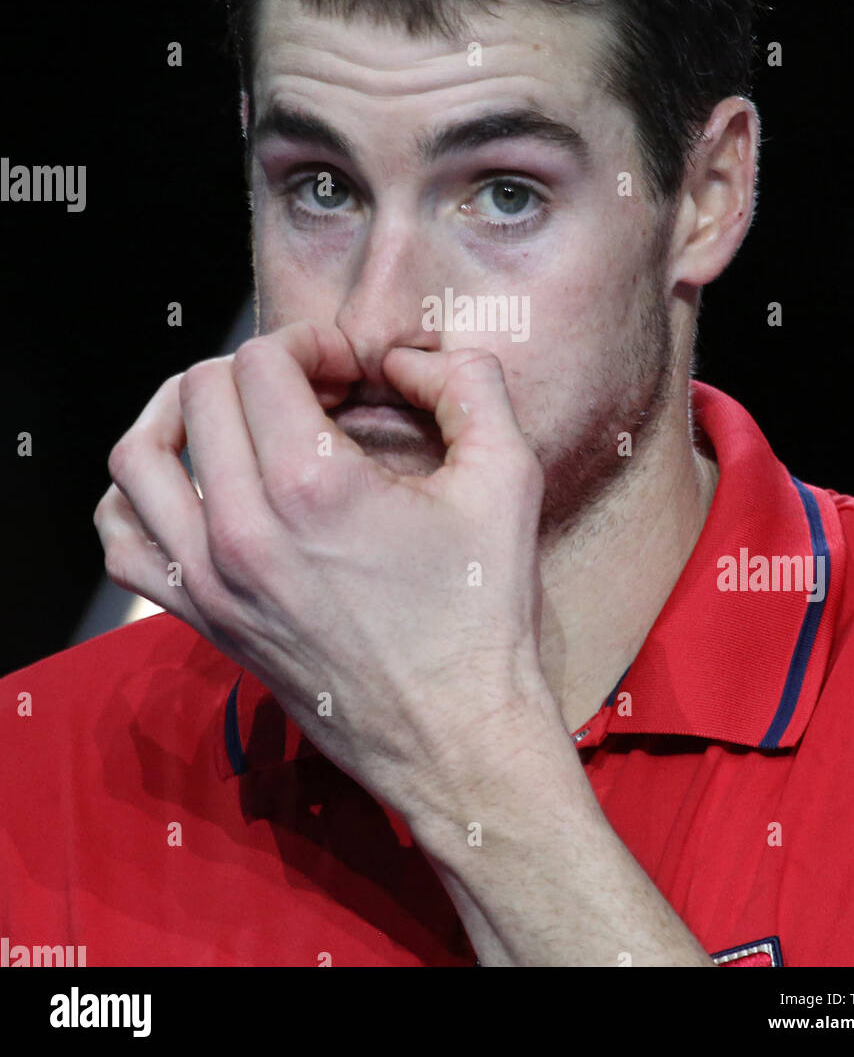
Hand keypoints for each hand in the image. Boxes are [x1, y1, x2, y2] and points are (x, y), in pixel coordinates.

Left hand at [94, 322, 550, 823]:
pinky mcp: (201, 618)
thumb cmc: (481, 613)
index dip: (311, 342)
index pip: (262, 359)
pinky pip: (122, 541)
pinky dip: (137, 497)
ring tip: (235, 414)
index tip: (351, 370)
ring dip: (181, 413)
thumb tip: (405, 356)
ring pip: (139, 456)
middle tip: (313, 391)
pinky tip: (190, 484)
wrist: (454, 735)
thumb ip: (467, 384)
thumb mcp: (507, 478)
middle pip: (202, 391)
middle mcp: (243, 528)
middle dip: (258, 369)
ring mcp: (210, 579)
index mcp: (314, 485)